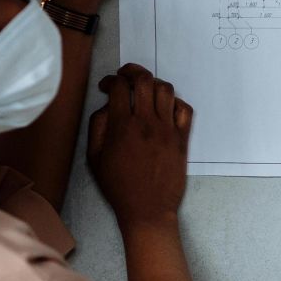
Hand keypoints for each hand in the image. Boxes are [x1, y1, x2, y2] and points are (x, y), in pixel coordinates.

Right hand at [85, 63, 189, 227]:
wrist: (147, 209)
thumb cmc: (118, 186)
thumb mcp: (95, 158)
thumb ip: (98, 127)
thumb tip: (107, 106)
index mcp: (122, 126)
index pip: (120, 87)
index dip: (111, 80)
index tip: (107, 86)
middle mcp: (147, 122)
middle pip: (144, 80)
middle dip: (132, 71)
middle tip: (125, 75)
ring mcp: (168, 129)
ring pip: (166, 90)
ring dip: (153, 84)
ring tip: (145, 90)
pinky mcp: (182, 138)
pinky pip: (185, 109)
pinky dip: (175, 102)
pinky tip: (165, 107)